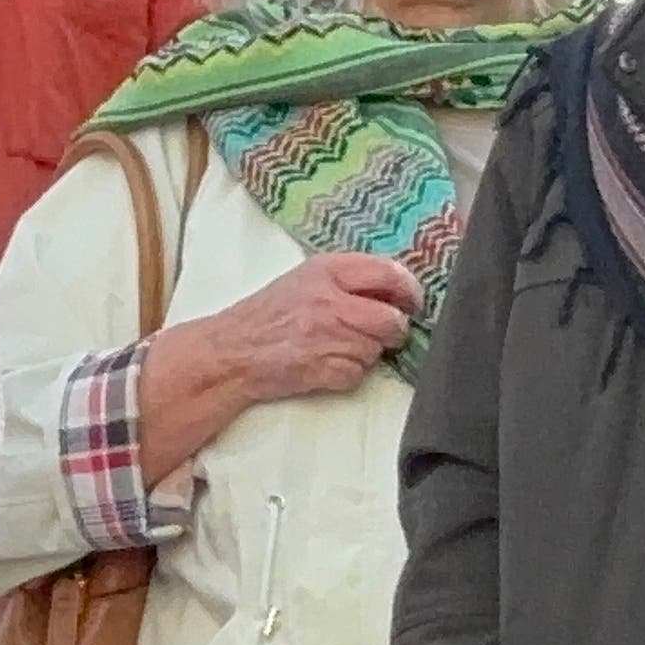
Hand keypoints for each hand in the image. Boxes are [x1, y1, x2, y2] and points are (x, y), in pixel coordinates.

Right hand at [216, 252, 420, 403]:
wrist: (232, 351)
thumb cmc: (266, 315)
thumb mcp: (304, 281)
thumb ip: (345, 280)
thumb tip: (393, 291)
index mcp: (326, 270)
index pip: (389, 273)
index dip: (409, 290)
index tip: (412, 301)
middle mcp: (330, 300)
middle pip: (392, 319)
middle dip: (393, 330)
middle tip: (383, 333)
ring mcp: (328, 335)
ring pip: (376, 349)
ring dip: (366, 354)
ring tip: (339, 348)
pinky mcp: (325, 367)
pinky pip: (358, 374)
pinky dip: (348, 374)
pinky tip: (326, 365)